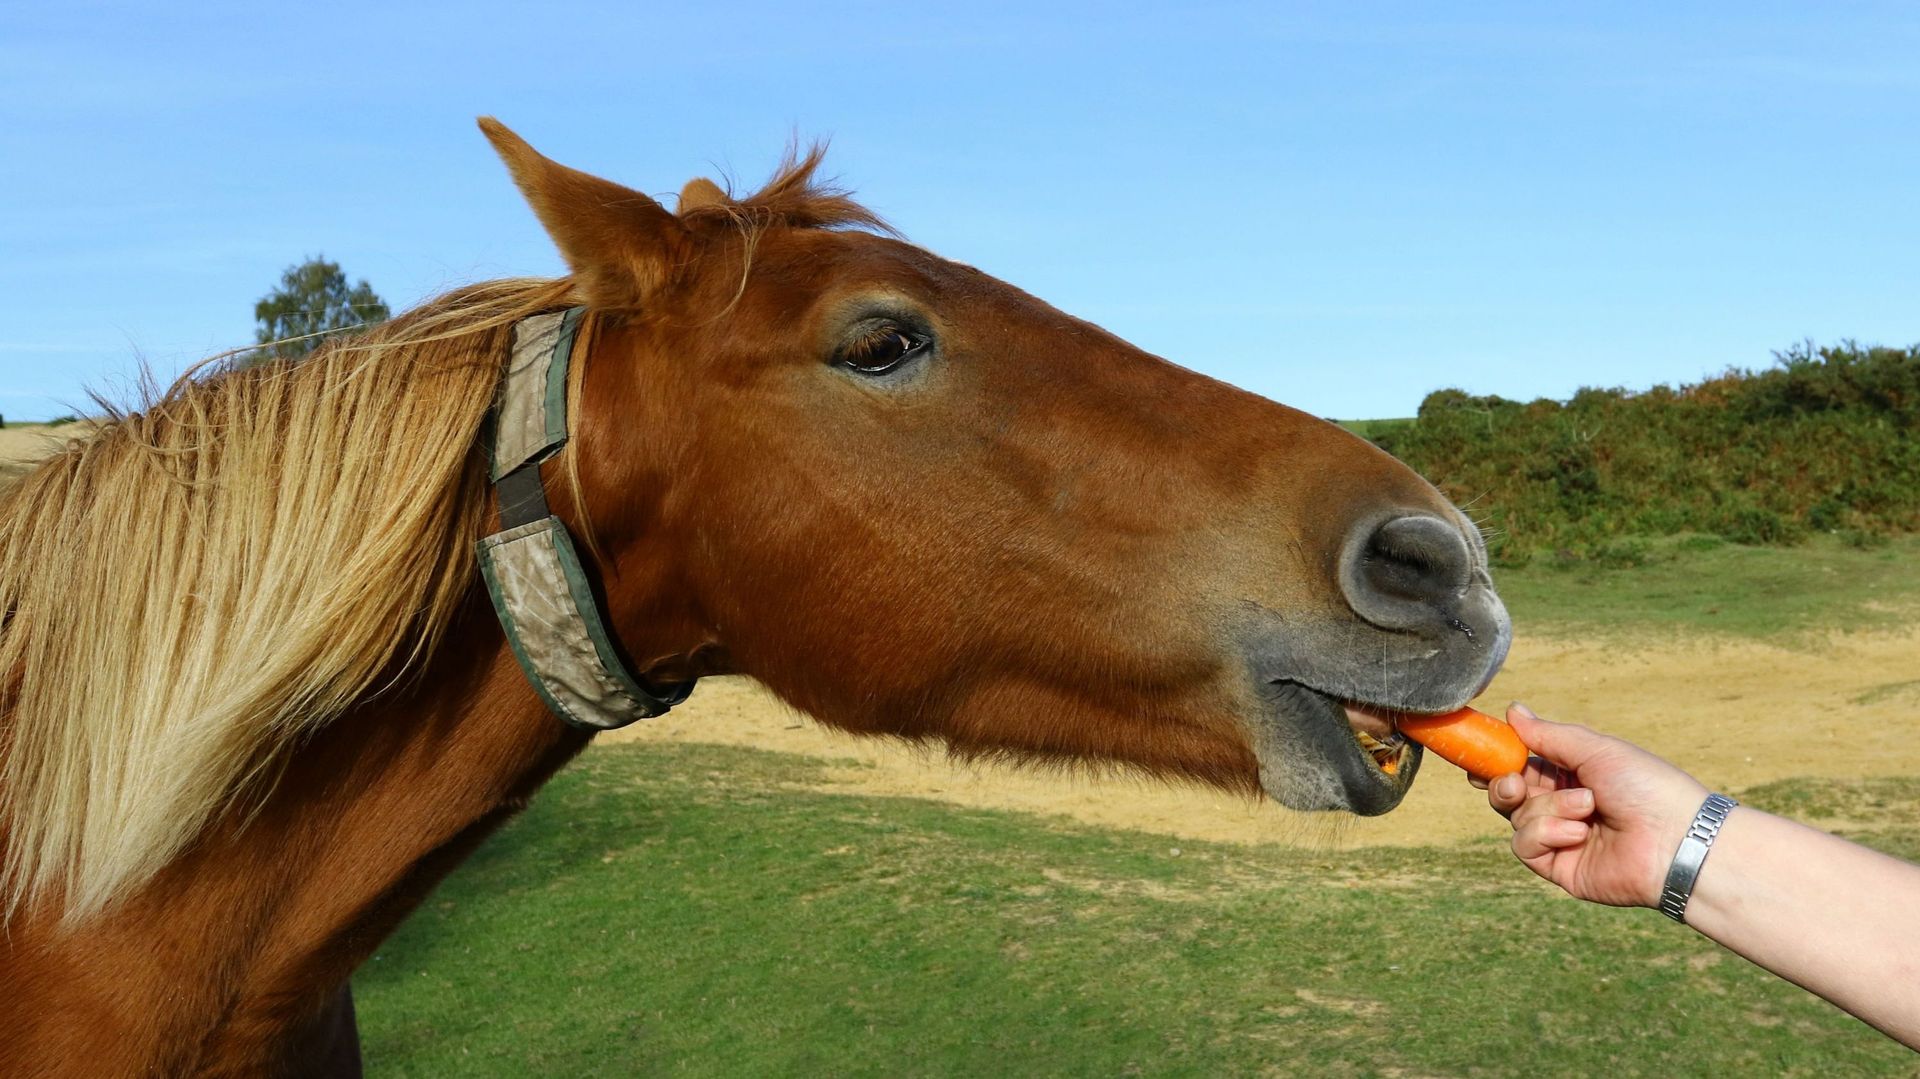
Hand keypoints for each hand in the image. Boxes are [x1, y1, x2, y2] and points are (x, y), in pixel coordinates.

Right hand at [1481, 704, 1708, 907]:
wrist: (1675, 840)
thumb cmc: (1645, 787)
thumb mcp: (1595, 750)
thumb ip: (1548, 735)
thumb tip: (1513, 710)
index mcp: (1572, 775)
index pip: (1521, 765)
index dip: (1498, 761)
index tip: (1478, 756)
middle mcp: (1562, 805)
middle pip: (1507, 793)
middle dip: (1504, 785)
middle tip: (1514, 783)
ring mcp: (1559, 838)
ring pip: (1516, 817)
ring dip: (1547, 809)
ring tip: (1587, 809)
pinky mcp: (1558, 866)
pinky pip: (1525, 846)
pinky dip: (1547, 834)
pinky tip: (1578, 834)